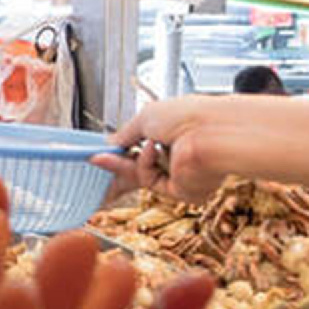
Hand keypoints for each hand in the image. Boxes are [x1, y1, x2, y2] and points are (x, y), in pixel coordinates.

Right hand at [88, 95, 226, 202]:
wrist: (212, 131)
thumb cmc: (191, 116)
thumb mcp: (146, 117)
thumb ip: (125, 134)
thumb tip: (110, 143)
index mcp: (176, 136)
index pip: (145, 151)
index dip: (122, 155)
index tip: (102, 157)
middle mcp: (180, 156)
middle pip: (140, 169)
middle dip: (116, 165)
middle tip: (95, 161)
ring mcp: (182, 175)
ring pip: (142, 177)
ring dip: (123, 164)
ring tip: (106, 156)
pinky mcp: (184, 191)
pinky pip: (152, 183)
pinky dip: (146, 166)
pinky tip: (151, 150)